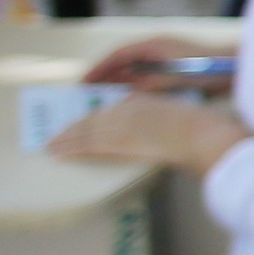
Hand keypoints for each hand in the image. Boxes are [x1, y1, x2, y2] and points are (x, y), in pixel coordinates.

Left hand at [48, 94, 250, 176]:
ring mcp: (122, 125)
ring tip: (52, 145)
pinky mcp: (119, 143)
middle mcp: (128, 110)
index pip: (111, 110)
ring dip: (67, 137)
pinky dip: (71, 146)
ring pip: (87, 130)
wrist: (200, 135)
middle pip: (95, 119)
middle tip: (56, 135)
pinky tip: (58, 151)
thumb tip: (146, 129)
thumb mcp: (179, 116)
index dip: (94, 118)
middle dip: (75, 128)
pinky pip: (88, 144)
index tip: (82, 123)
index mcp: (143, 103)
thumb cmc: (200, 128)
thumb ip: (160, 118)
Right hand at [83, 36, 238, 94]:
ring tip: (99, 103)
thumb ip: (146, 87)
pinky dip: (134, 90)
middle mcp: (157, 50)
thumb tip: (124, 99)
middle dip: (104, 79)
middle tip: (85, 97)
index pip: (117, 55)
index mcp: (153, 45)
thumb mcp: (171, 79)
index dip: (98, 69)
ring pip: (134, 74)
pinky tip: (127, 105)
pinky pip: (146, 81)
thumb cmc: (206, 69)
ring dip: (118, 86)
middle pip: (123, 64)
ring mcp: (165, 60)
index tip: (82, 83)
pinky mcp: (174, 72)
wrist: (237, 68)